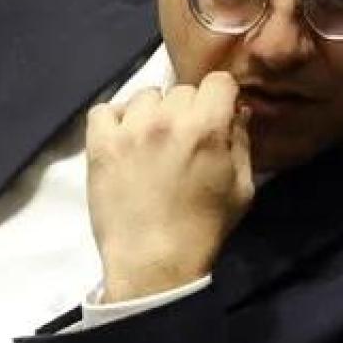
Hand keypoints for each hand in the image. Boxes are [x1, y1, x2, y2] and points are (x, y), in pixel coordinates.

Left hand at [87, 71, 254, 302]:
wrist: (153, 261)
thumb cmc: (204, 229)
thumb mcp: (241, 189)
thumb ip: (241, 143)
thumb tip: (238, 112)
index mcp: (206, 127)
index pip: (219, 81)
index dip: (222, 97)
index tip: (218, 115)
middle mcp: (167, 118)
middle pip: (182, 89)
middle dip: (188, 110)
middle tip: (184, 140)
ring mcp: (129, 128)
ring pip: (145, 96)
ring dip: (153, 113)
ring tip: (152, 142)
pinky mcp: (100, 143)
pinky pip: (105, 110)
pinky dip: (116, 120)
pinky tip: (125, 141)